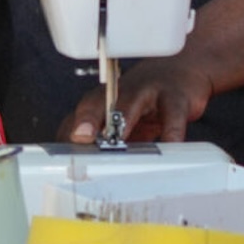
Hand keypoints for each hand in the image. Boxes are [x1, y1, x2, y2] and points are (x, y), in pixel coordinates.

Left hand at [59, 56, 214, 145]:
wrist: (182, 71)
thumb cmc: (147, 100)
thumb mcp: (123, 122)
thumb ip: (106, 142)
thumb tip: (84, 171)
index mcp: (103, 101)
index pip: (77, 116)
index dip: (67, 132)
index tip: (61, 152)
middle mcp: (119, 93)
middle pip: (97, 102)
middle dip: (86, 119)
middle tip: (80, 138)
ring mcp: (147, 91)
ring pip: (131, 102)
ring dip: (122, 119)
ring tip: (118, 142)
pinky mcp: (175, 97)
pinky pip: (172, 115)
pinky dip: (171, 132)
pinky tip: (170, 146)